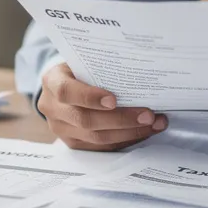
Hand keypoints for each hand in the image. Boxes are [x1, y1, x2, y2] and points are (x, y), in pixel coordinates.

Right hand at [37, 63, 167, 150]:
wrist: (63, 86)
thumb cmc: (80, 69)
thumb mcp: (83, 61)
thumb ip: (100, 67)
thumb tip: (139, 71)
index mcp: (52, 82)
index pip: (67, 92)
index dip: (90, 98)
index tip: (114, 100)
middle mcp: (52, 108)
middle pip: (86, 120)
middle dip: (121, 119)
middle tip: (148, 115)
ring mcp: (61, 129)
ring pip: (96, 138)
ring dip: (130, 132)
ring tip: (155, 123)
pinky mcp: (74, 143)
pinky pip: (101, 147)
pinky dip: (126, 140)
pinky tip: (145, 131)